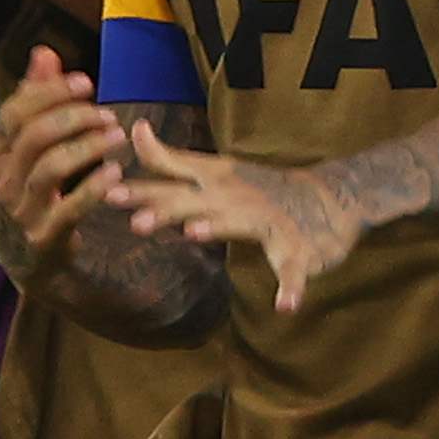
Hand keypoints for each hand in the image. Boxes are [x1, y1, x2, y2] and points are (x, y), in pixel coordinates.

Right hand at [0, 48, 127, 259]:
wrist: (32, 264)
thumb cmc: (32, 196)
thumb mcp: (26, 150)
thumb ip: (34, 100)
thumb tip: (44, 53)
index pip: (14, 111)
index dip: (51, 92)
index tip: (87, 82)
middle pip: (34, 135)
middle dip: (74, 118)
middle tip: (107, 114)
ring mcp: (19, 210)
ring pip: (51, 167)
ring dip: (88, 147)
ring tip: (116, 137)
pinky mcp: (43, 236)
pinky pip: (70, 207)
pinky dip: (95, 187)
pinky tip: (115, 172)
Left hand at [101, 127, 352, 311]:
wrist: (332, 198)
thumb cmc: (262, 189)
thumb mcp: (216, 172)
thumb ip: (174, 159)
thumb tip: (136, 131)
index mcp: (217, 183)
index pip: (172, 181)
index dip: (141, 187)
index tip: (106, 190)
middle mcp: (237, 198)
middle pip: (196, 203)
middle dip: (166, 210)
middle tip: (136, 222)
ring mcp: (268, 222)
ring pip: (239, 224)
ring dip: (217, 227)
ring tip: (194, 234)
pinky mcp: (298, 249)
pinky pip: (294, 270)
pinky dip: (291, 288)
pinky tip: (284, 307)